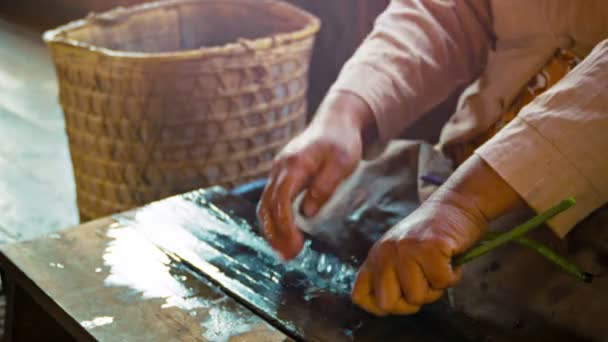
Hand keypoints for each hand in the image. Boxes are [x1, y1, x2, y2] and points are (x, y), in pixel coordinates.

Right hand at [257, 91, 376, 259]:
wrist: (336, 121)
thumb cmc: (342, 141)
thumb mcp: (342, 163)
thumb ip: (324, 187)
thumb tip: (307, 213)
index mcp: (293, 165)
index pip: (281, 200)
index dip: (285, 226)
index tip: (295, 246)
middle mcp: (280, 168)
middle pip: (267, 206)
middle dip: (275, 234)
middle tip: (288, 257)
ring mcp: (278, 171)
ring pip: (265, 205)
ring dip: (271, 230)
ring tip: (284, 252)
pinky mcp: (281, 176)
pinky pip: (270, 201)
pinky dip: (273, 220)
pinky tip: (283, 236)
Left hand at [352, 155, 522, 314]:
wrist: (457, 203)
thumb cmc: (433, 236)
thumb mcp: (401, 253)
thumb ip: (391, 274)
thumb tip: (388, 307)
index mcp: (375, 256)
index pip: (360, 296)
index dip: (380, 307)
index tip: (402, 298)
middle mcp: (385, 252)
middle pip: (387, 304)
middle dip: (411, 302)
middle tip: (425, 283)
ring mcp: (406, 249)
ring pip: (417, 297)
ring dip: (435, 288)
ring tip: (439, 265)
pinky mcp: (429, 247)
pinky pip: (441, 282)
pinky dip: (452, 276)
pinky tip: (451, 259)